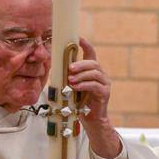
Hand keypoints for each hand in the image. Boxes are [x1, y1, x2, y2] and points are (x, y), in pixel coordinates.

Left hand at [68, 37, 120, 158]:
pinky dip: (84, 85)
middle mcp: (100, 75)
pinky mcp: (104, 93)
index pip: (90, 53)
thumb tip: (53, 69)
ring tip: (70, 80)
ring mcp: (104, 83)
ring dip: (81, 75)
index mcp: (91, 71)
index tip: (78, 37)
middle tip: (69, 68)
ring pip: (95, 73)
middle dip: (80, 63)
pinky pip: (95, 85)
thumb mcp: (70, 87)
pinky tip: (75, 87)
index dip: (85, 44)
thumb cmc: (78, 103)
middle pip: (93, 62)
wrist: (90, 120)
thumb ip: (66, 77)